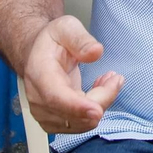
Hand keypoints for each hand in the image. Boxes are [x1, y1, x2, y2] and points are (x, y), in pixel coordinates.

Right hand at [21, 15, 123, 133]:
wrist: (37, 54)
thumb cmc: (52, 41)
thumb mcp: (66, 27)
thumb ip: (81, 39)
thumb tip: (95, 52)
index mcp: (39, 73)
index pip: (55, 97)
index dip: (77, 107)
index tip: (97, 110)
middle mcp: (38, 98)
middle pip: (74, 114)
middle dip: (102, 99)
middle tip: (115, 78)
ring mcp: (45, 113)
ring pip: (82, 123)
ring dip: (101, 103)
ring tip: (107, 80)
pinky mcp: (54, 122)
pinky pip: (82, 124)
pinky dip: (96, 110)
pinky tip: (99, 90)